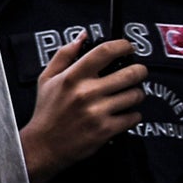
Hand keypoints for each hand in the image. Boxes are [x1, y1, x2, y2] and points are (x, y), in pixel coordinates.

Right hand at [21, 36, 145, 182]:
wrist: (42, 146)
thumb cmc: (46, 112)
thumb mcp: (47, 79)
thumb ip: (64, 55)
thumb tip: (83, 36)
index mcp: (72, 77)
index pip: (106, 51)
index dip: (123, 46)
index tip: (128, 48)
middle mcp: (86, 93)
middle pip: (131, 73)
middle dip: (139, 71)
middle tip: (136, 73)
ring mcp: (97, 112)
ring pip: (136, 95)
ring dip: (135, 94)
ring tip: (126, 96)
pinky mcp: (105, 130)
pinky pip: (134, 117)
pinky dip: (132, 115)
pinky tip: (121, 115)